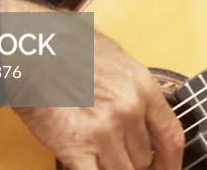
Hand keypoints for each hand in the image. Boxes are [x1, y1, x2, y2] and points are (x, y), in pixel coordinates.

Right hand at [1, 0, 185, 169]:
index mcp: (143, 88)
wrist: (34, 48)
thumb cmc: (73, 49)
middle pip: (143, 159)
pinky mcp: (75, 147)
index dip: (171, 162)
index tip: (168, 169)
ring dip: (112, 167)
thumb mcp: (119, 62)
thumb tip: (143, 120)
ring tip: (97, 154)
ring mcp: (104, 131)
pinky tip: (89, 165)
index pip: (171, 136)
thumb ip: (136, 92)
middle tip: (116, 152)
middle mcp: (129, 111)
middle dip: (133, 161)